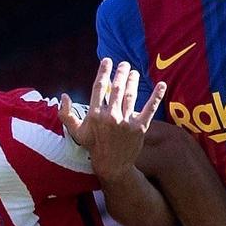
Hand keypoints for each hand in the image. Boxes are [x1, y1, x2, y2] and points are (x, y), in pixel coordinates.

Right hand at [64, 59, 167, 180]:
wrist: (112, 165)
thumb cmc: (93, 146)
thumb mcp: (76, 132)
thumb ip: (66, 114)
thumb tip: (64, 96)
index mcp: (95, 115)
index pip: (99, 88)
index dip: (103, 72)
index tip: (107, 61)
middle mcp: (110, 117)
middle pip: (116, 88)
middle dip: (121, 73)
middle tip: (124, 64)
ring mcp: (126, 122)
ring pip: (130, 95)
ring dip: (133, 81)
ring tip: (134, 72)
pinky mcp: (140, 127)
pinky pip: (149, 108)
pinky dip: (156, 96)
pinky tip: (162, 85)